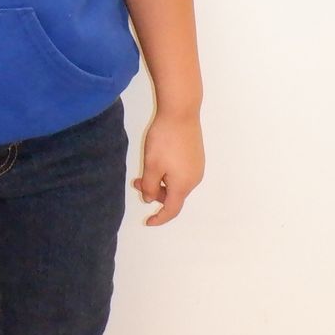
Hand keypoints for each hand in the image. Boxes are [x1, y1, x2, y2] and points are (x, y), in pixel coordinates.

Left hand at [133, 111, 203, 226]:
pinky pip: (181, 173)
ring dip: (160, 181)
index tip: (147, 221)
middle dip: (155, 193)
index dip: (159, 218)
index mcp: (183, 185)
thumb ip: (150, 187)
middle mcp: (194, 179)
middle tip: (137, 182)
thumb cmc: (164, 140)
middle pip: (173, 195)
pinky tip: (157, 161)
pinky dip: (168, 173)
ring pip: (176, 183)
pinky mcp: (196, 156)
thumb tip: (150, 200)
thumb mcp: (151, 166)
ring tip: (144, 170)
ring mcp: (197, 167)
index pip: (172, 210)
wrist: (181, 112)